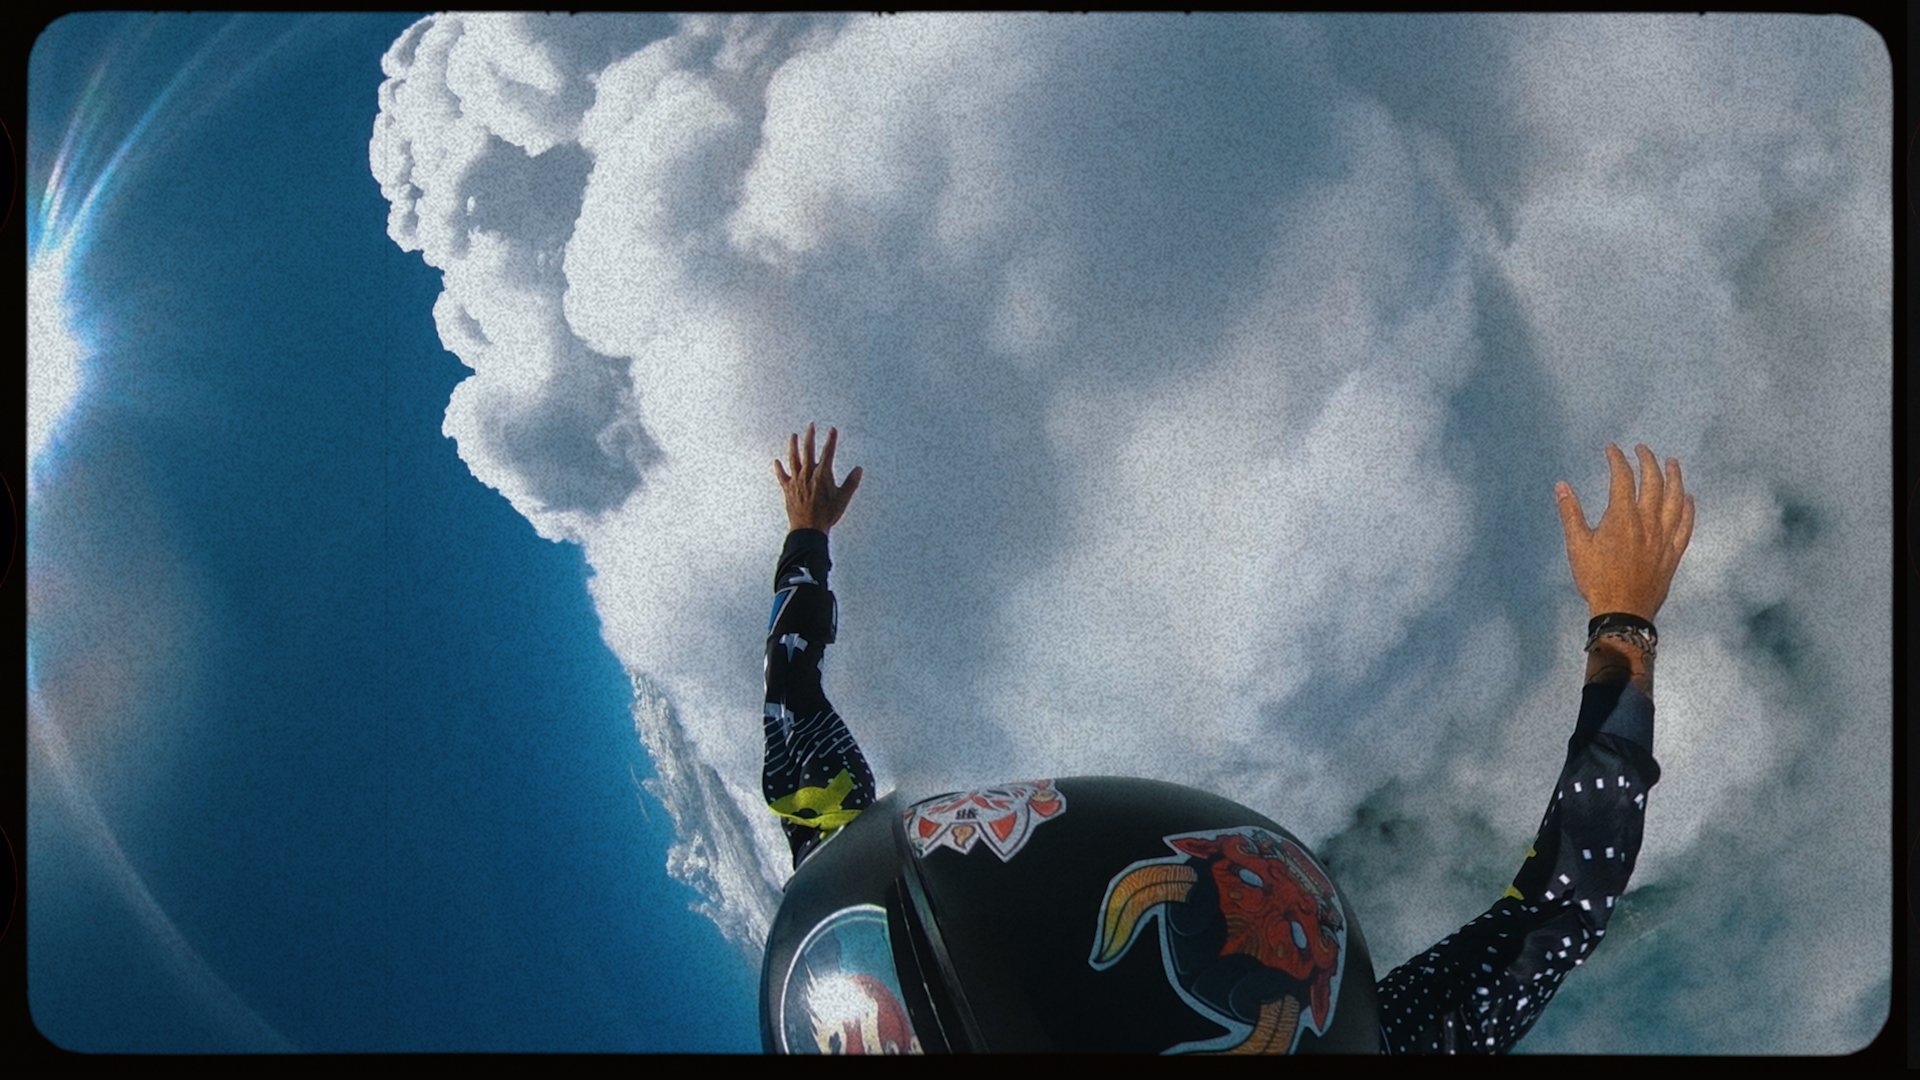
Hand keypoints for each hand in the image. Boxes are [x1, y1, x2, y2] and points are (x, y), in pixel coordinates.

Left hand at [774, 423, 862, 533]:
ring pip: (793, 459)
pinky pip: (782, 476)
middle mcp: (807, 474)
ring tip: (793, 436)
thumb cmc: (826, 515)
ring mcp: (796, 481)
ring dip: (793, 446)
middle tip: (811, 426)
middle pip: (808, 451)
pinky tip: (776, 461)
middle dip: (810, 436)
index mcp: (822, 475)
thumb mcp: (843, 499)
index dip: (831, 440)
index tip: (832, 429)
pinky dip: (779, 468)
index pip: (828, 452)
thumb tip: (858, 469)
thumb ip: (851, 483)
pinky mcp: (788, 489)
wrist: (808, 529)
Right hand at [1555, 443, 1695, 621]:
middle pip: (1653, 481)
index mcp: (1622, 516)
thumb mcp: (1577, 545)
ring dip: (1675, 477)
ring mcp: (1664, 536)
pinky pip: (1686, 524)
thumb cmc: (1596, 578)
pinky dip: (1688, 508)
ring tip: (1673, 462)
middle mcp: (1647, 521)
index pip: (1622, 477)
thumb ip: (1571, 513)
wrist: (1623, 610)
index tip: (1611, 449)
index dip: (1617, 459)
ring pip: (1675, 498)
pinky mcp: (1673, 551)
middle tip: (1641, 449)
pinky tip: (1688, 498)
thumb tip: (1561, 486)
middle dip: (1648, 460)